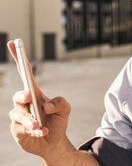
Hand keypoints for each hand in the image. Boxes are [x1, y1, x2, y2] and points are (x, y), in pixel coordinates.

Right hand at [8, 40, 70, 157]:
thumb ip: (60, 103)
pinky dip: (35, 130)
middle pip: (18, 95)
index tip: (13, 43)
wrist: (53, 142)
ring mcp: (19, 117)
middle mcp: (24, 103)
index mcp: (35, 93)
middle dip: (22, 95)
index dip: (19, 58)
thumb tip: (46, 105)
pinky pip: (22, 128)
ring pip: (19, 114)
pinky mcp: (17, 130)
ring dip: (30, 119)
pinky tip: (43, 132)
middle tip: (29, 97)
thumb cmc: (56, 121)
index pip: (25, 73)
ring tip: (39, 125)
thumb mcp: (65, 110)